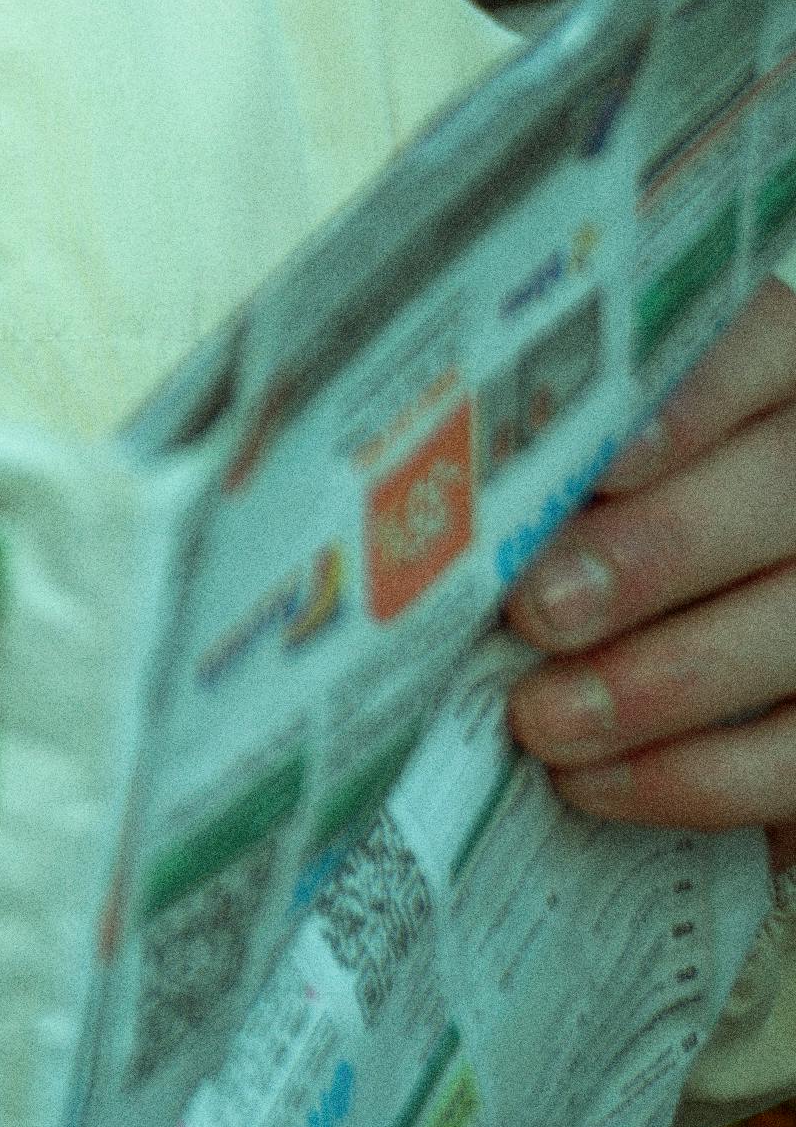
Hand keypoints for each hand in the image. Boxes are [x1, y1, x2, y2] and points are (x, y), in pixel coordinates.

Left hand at [504, 277, 795, 851]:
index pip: (762, 345)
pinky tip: (591, 781)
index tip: (601, 457)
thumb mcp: (570, 452)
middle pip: (779, 489)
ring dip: (656, 683)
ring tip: (538, 718)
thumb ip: (529, 441)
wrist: (701, 640)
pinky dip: (694, 778)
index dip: (691, 399)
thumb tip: (371, 451)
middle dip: (655, 550)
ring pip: (794, 629)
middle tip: (539, 607)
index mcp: (777, 374)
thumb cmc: (571, 514)